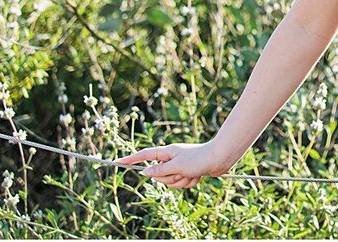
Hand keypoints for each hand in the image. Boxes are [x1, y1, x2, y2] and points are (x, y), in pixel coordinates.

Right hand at [113, 140, 230, 189]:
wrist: (220, 159)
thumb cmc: (198, 158)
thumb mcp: (177, 166)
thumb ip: (159, 171)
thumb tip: (145, 172)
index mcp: (166, 152)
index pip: (144, 156)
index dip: (131, 159)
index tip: (117, 162)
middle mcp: (171, 159)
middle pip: (158, 176)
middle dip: (169, 179)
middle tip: (182, 172)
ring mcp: (179, 167)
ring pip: (170, 183)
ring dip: (181, 181)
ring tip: (192, 173)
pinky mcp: (187, 173)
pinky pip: (181, 185)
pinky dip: (189, 183)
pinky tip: (198, 176)